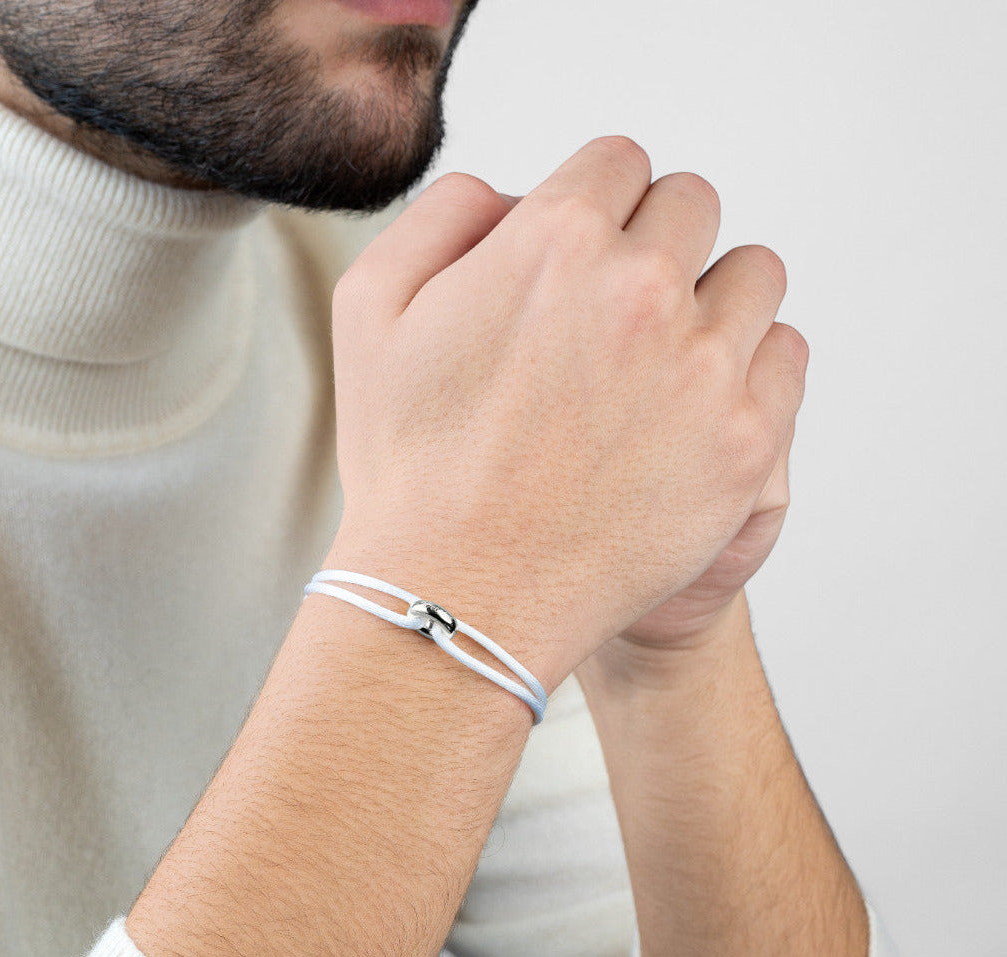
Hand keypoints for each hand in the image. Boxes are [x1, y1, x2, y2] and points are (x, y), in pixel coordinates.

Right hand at [326, 137, 805, 691]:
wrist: (458, 596)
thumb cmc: (408, 465)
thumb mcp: (367, 311)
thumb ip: (443, 214)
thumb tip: (515, 193)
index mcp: (556, 240)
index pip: (620, 163)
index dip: (594, 206)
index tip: (582, 255)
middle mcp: (642, 290)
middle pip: (692, 206)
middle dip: (652, 244)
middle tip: (614, 312)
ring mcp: (703, 368)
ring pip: (753, 276)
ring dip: (711, 299)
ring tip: (659, 360)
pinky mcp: (743, 442)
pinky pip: (785, 355)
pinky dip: (748, 367)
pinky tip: (692, 406)